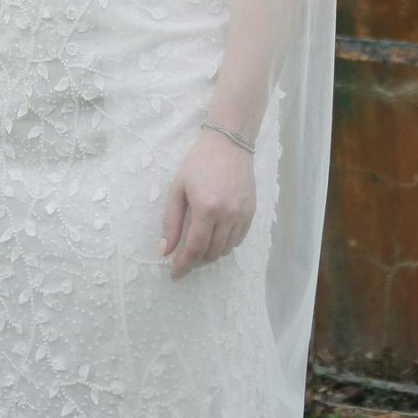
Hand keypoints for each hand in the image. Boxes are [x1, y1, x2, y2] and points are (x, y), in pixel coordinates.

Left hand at [160, 127, 255, 279]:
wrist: (229, 142)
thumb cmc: (198, 163)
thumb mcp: (178, 189)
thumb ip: (171, 222)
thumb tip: (165, 251)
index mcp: (206, 209)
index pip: (195, 249)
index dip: (183, 265)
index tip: (174, 274)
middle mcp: (228, 215)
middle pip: (211, 253)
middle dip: (196, 260)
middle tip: (184, 258)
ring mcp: (242, 214)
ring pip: (226, 249)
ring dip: (211, 253)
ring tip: (200, 245)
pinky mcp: (252, 211)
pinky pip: (239, 239)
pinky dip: (226, 243)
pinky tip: (216, 236)